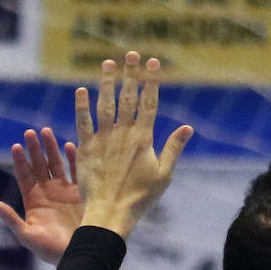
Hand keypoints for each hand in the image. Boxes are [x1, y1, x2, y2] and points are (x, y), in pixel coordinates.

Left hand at [0, 128, 82, 264]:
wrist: (78, 256)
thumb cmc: (50, 250)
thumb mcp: (27, 235)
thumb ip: (11, 219)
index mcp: (33, 201)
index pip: (24, 176)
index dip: (20, 161)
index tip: (16, 146)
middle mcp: (48, 193)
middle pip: (39, 165)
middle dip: (34, 149)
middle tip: (29, 131)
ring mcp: (64, 192)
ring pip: (56, 164)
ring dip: (51, 148)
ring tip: (45, 131)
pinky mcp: (80, 193)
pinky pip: (76, 172)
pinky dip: (73, 159)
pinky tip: (69, 145)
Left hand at [74, 53, 192, 239]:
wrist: (109, 216)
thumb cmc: (139, 199)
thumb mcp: (163, 176)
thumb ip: (173, 149)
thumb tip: (189, 127)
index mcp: (143, 139)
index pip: (149, 103)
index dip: (151, 81)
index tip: (152, 62)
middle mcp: (123, 135)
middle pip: (127, 98)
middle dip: (130, 74)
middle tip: (130, 53)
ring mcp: (103, 141)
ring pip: (105, 105)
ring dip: (106, 83)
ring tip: (107, 63)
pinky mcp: (86, 150)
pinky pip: (83, 123)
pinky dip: (82, 106)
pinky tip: (81, 90)